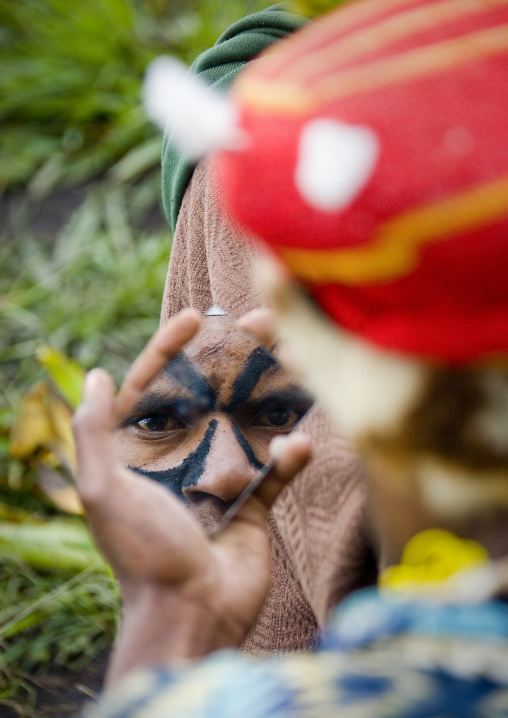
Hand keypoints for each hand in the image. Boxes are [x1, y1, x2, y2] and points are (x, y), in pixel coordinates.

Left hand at [73, 309, 310, 683]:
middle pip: (212, 394)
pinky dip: (289, 458)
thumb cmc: (142, 552)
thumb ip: (94, 431)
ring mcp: (223, 478)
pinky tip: (300, 444)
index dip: (172, 348)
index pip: (155, 386)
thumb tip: (95, 375)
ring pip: (251, 422)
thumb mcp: (104, 489)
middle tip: (264, 322)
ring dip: (272, 391)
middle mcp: (184, 457)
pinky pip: (277, 471)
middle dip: (236, 357)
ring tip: (297, 356)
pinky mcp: (255, 503)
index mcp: (144, 451)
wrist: (190, 614)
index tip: (195, 317)